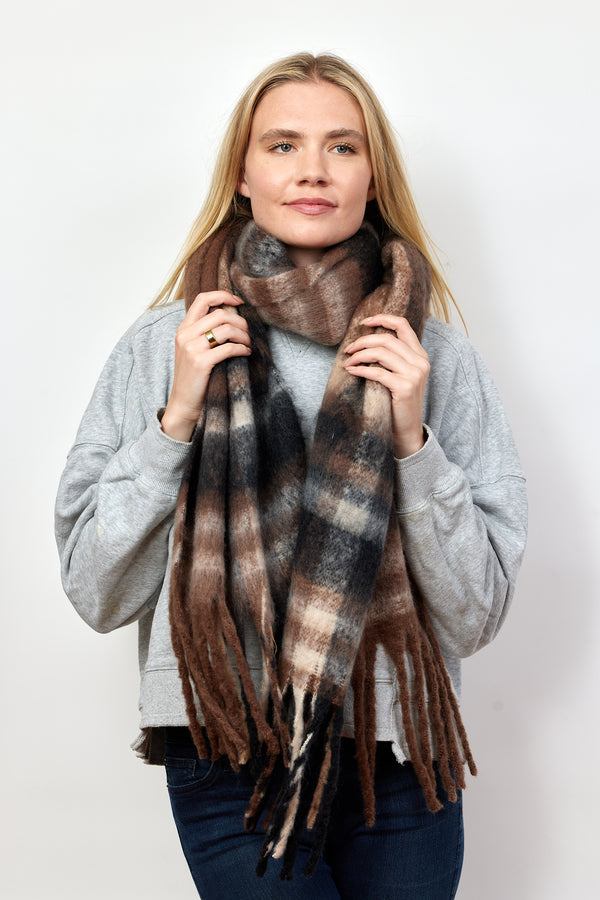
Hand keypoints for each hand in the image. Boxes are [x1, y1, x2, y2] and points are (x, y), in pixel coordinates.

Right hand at [161, 291, 250, 441]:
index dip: (223, 295)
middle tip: (249, 333)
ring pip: (226, 329)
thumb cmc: (194, 378)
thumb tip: (230, 316)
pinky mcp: (201, 362)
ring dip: (244, 335)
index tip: (239, 302)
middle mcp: (185, 334)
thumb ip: (204, 332)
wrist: (183, 404)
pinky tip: (246, 353)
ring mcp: (192, 348)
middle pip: (220, 314)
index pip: (203, 299)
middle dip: (240, 321)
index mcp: (183, 328)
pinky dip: (242, 348)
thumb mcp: (192, 350)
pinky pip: (229, 348)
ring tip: (249, 344)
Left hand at [343, 314, 428, 458]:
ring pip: (381, 353)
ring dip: (359, 355)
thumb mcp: (400, 376)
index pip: (403, 325)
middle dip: (363, 341)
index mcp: (420, 355)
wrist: (407, 431)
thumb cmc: (398, 403)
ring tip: (348, 362)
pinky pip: (377, 372)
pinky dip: (360, 369)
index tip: (364, 322)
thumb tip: (367, 340)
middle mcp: (420, 362)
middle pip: (387, 338)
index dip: (383, 318)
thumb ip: (392, 358)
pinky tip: (351, 371)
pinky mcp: (405, 387)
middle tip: (348, 349)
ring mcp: (414, 374)